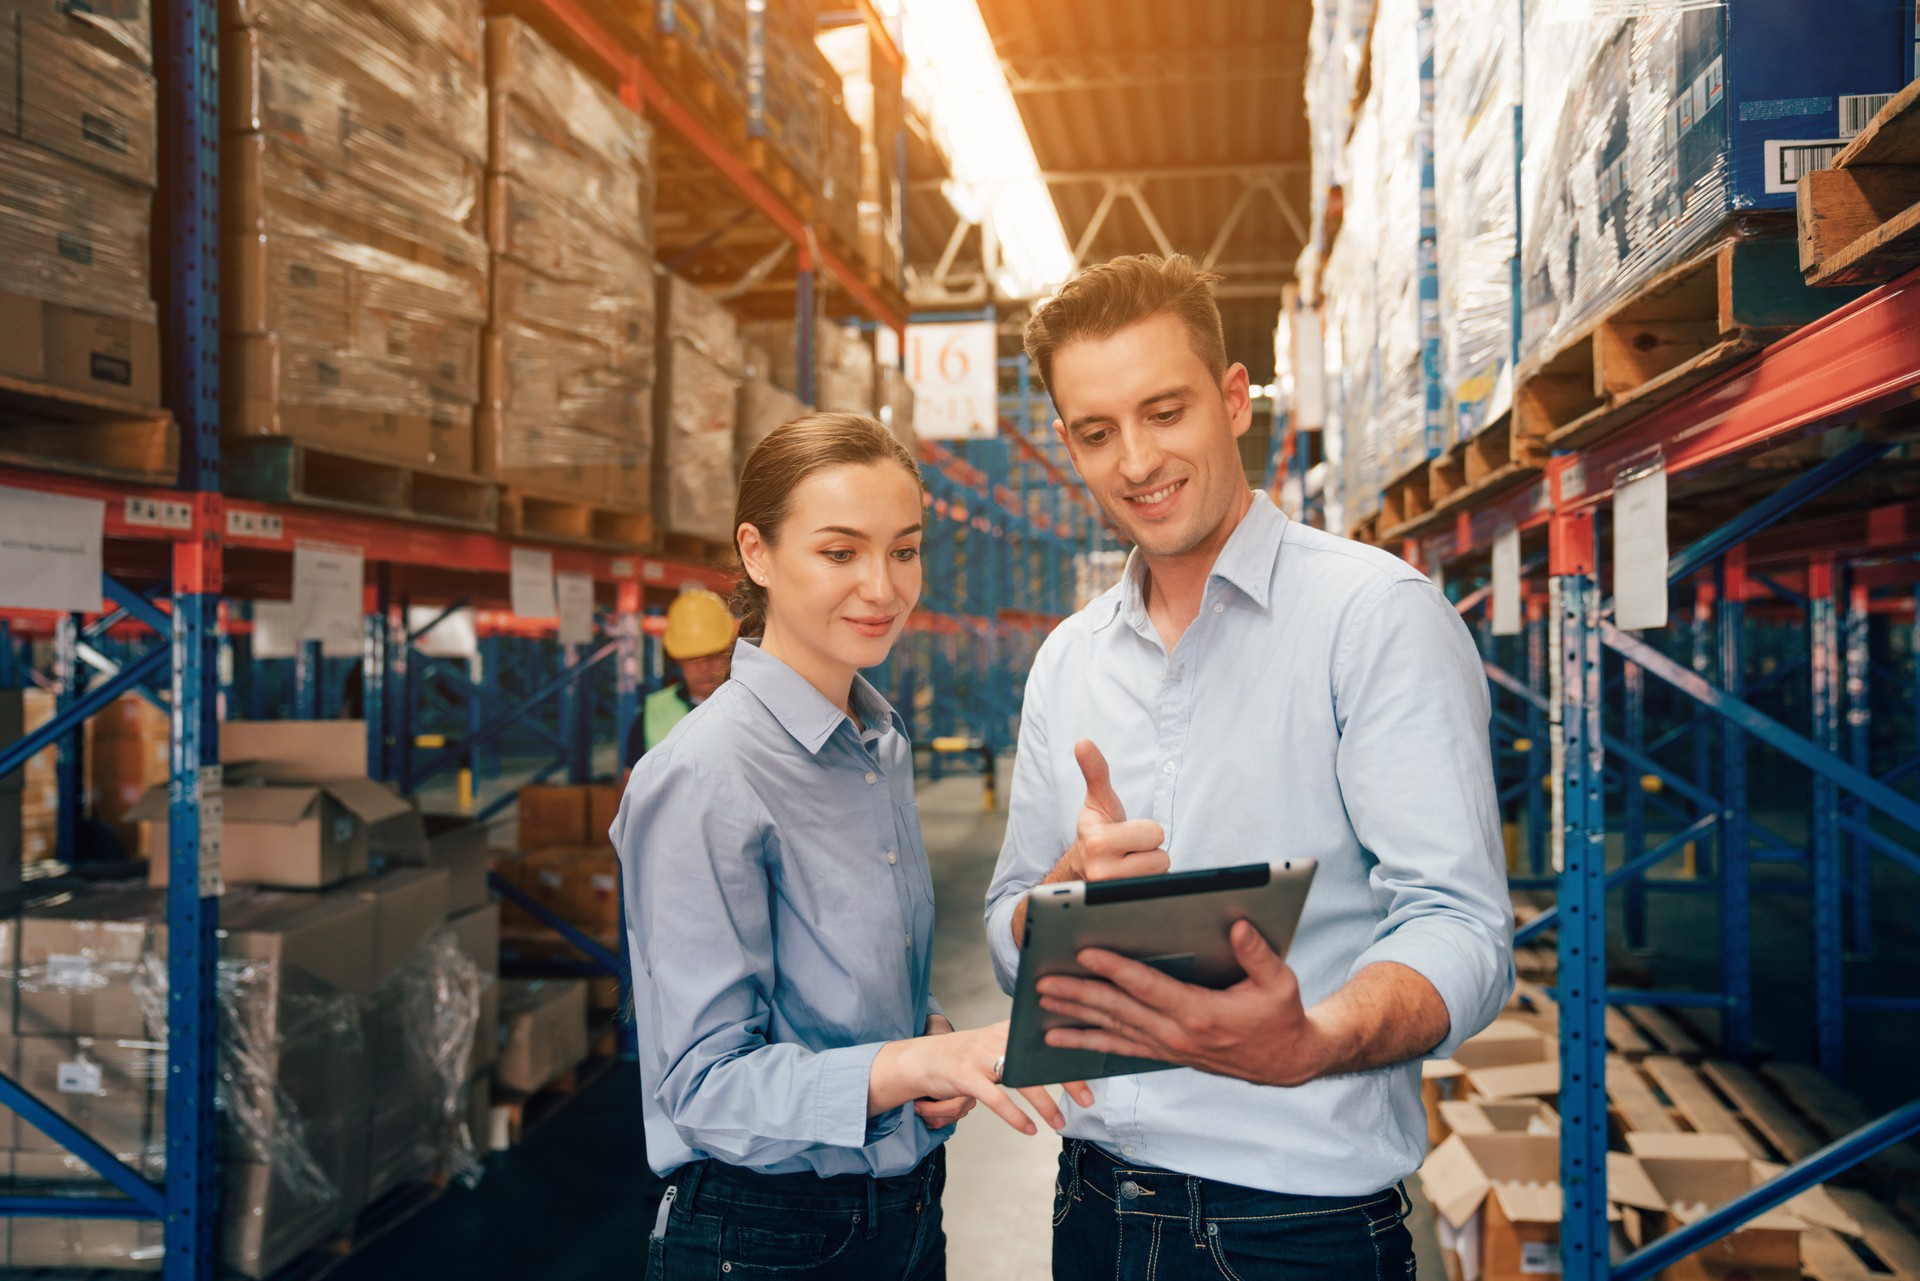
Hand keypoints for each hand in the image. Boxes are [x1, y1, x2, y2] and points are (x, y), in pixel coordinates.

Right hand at [872, 1021, 1095, 1134]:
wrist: (922, 1059)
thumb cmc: (966, 1054)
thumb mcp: (996, 1043)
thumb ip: (1023, 1046)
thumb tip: (1062, 1058)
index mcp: (1009, 1027)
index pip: (1047, 1036)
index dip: (1072, 1051)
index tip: (1096, 1066)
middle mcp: (996, 1036)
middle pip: (1039, 1057)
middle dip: (1067, 1078)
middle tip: (1088, 1098)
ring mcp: (980, 1056)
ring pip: (1021, 1079)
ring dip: (1045, 1103)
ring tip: (1061, 1122)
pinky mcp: (965, 1076)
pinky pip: (996, 1099)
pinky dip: (1015, 1116)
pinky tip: (1030, 1130)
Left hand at [1037, 920, 1334, 1086]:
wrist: (1285, 1061)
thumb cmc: (1280, 1015)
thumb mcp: (1279, 982)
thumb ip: (1257, 954)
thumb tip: (1236, 925)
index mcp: (1200, 1014)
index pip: (1148, 987)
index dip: (1114, 969)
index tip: (1084, 952)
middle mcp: (1177, 1035)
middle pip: (1118, 1010)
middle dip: (1078, 994)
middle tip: (1042, 981)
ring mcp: (1168, 1048)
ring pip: (1112, 1031)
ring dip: (1074, 1018)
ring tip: (1041, 1005)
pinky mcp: (1165, 1054)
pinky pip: (1120, 1048)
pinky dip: (1088, 1044)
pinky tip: (1061, 1040)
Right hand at [1070, 740, 1169, 881]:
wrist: (1081, 870)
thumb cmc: (1097, 830)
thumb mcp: (1098, 802)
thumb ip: (1096, 771)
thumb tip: (1083, 742)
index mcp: (1098, 841)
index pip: (1154, 833)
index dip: (1143, 832)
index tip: (1123, 834)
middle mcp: (1102, 872)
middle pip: (1161, 857)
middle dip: (1147, 851)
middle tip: (1127, 850)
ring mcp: (1111, 894)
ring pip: (1160, 875)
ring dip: (1148, 869)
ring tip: (1128, 865)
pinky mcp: (1122, 908)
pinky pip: (1156, 892)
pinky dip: (1148, 886)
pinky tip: (1130, 881)